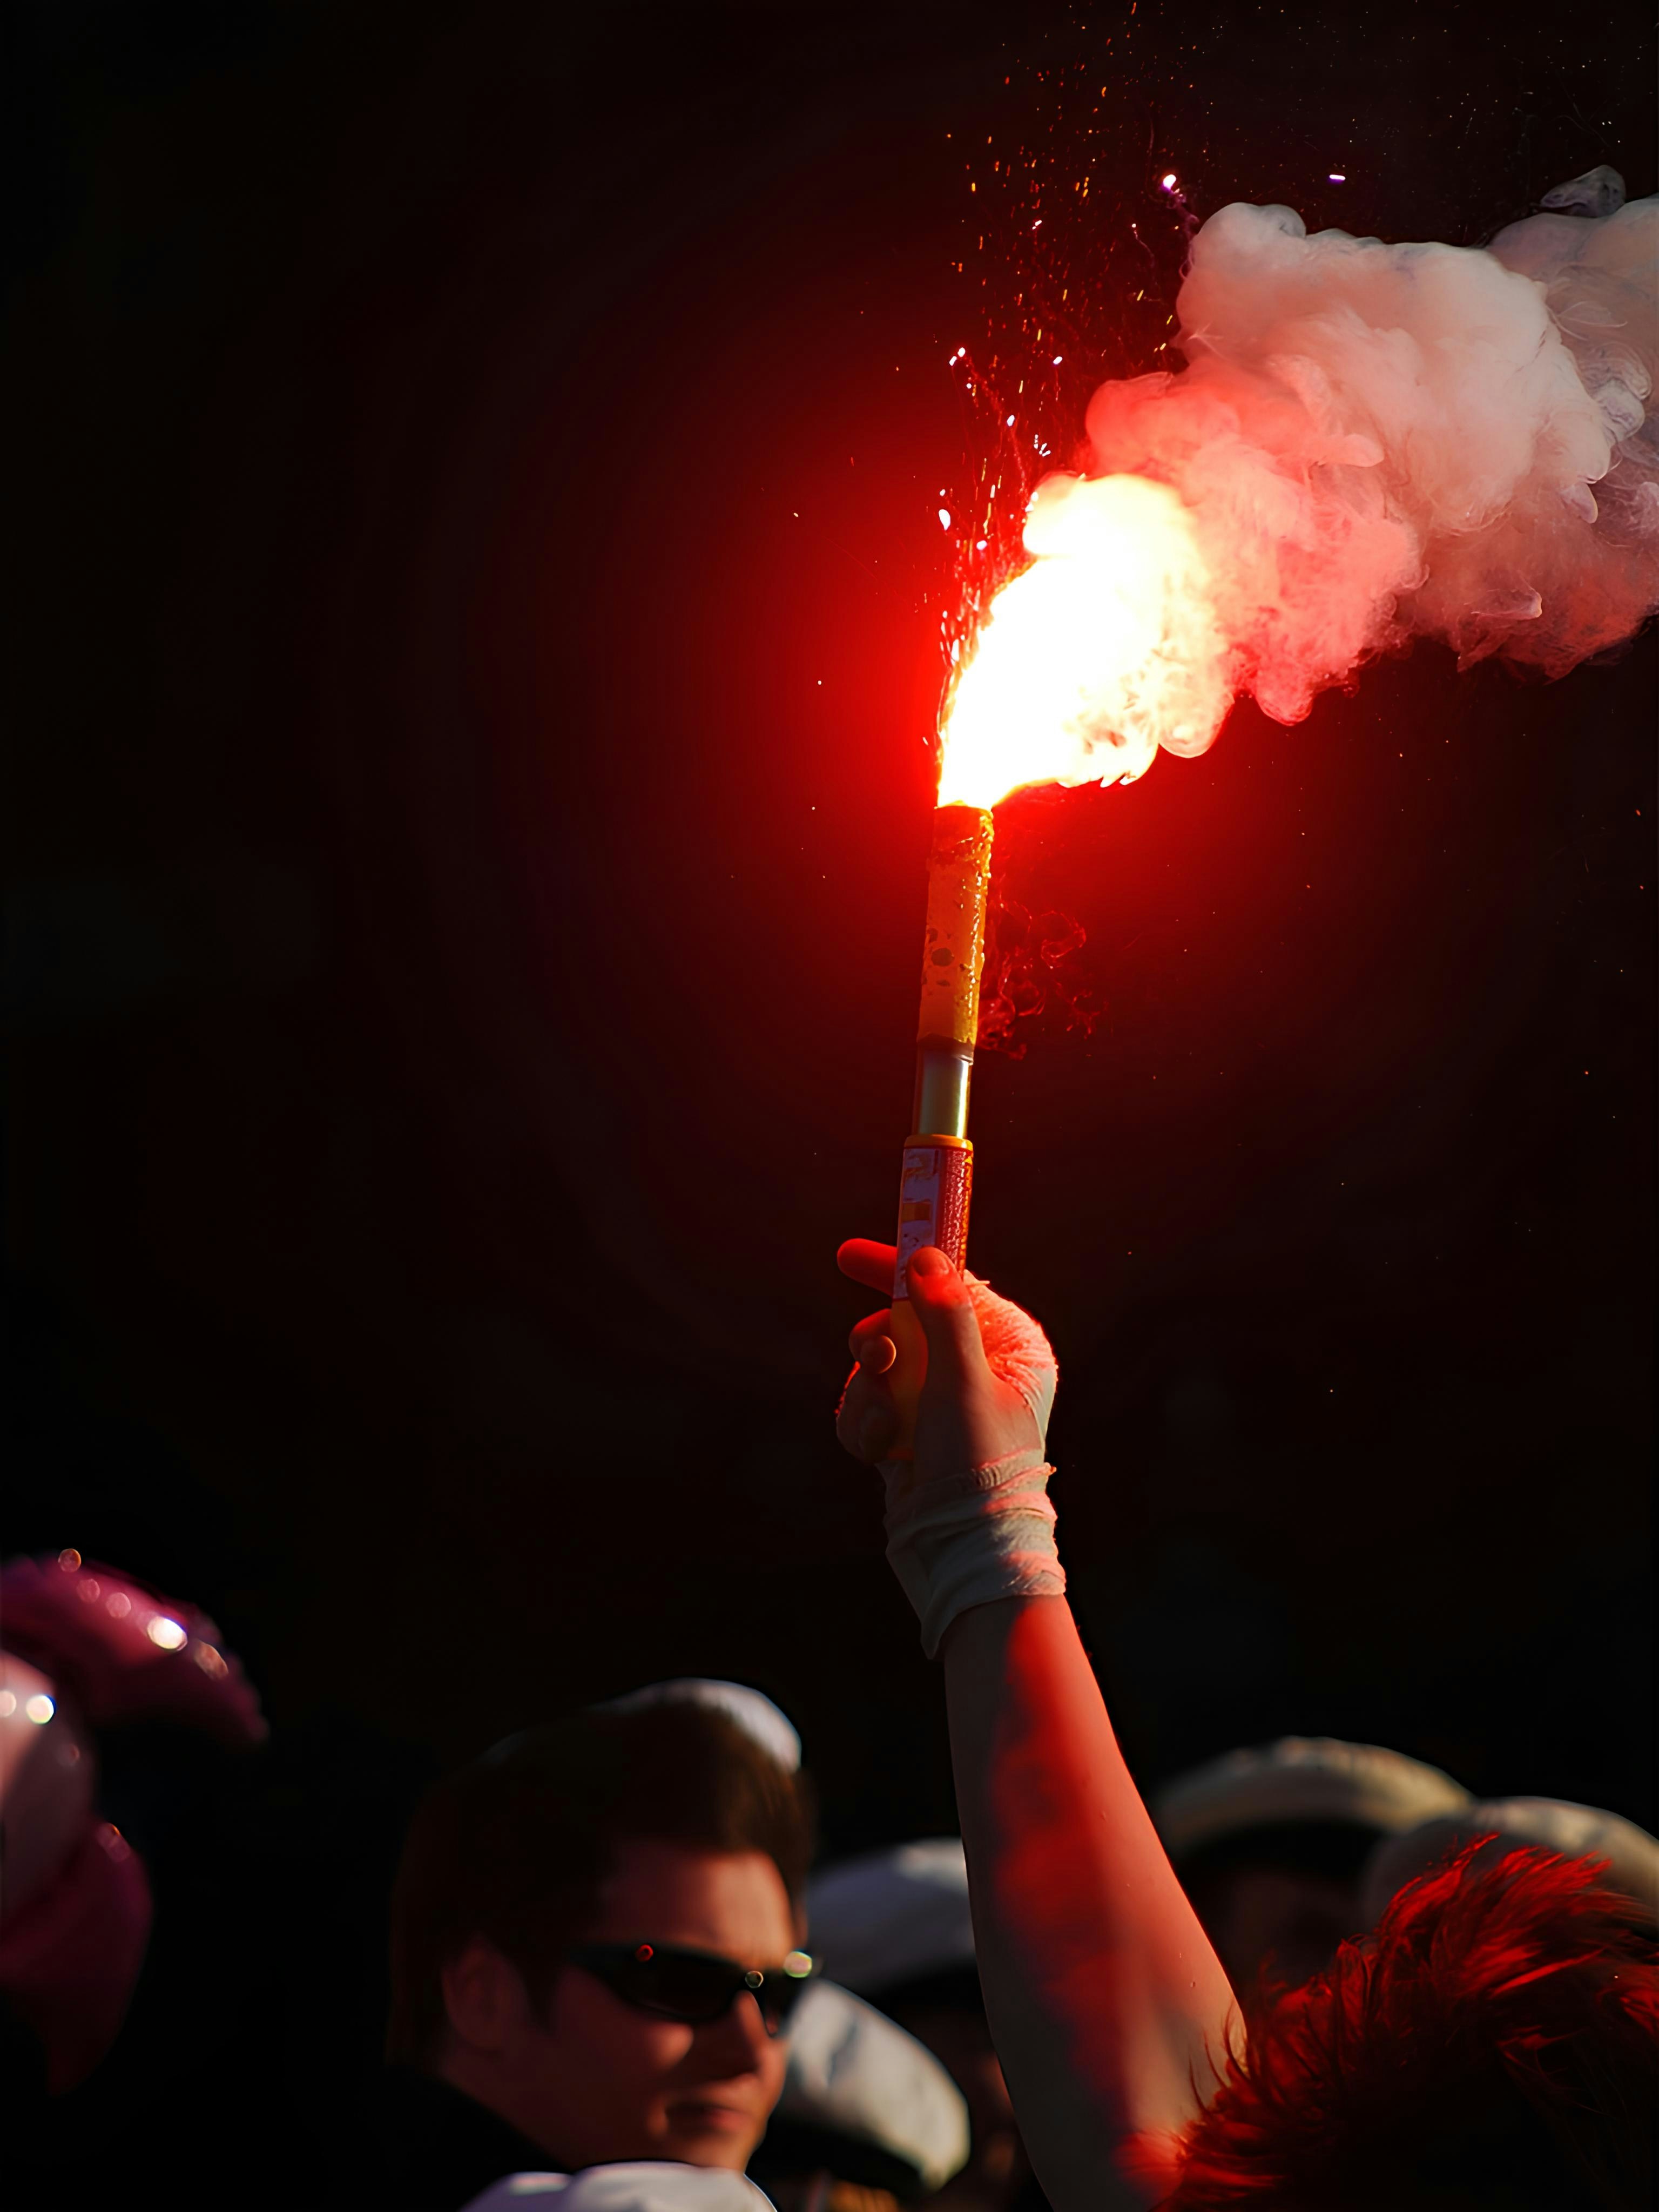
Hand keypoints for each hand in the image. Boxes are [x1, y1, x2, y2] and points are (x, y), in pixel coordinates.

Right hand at [835, 1239, 1055, 1481]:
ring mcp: (938, 1400)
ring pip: (877, 1365)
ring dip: (871, 1395)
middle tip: (876, 1361)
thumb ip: (945, 1315)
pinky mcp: (909, 1430)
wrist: (961, 1549)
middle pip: (903, 1322)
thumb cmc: (979, 1464)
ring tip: (886, 1428)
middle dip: (878, 1346)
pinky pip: (867, 1405)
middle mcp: (976, 1368)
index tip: (850, 1257)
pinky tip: (882, 1453)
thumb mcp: (962, 1381)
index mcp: (1009, 1347)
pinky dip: (865, 1426)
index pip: (951, 1285)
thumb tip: (927, 1256)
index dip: (901, 1267)